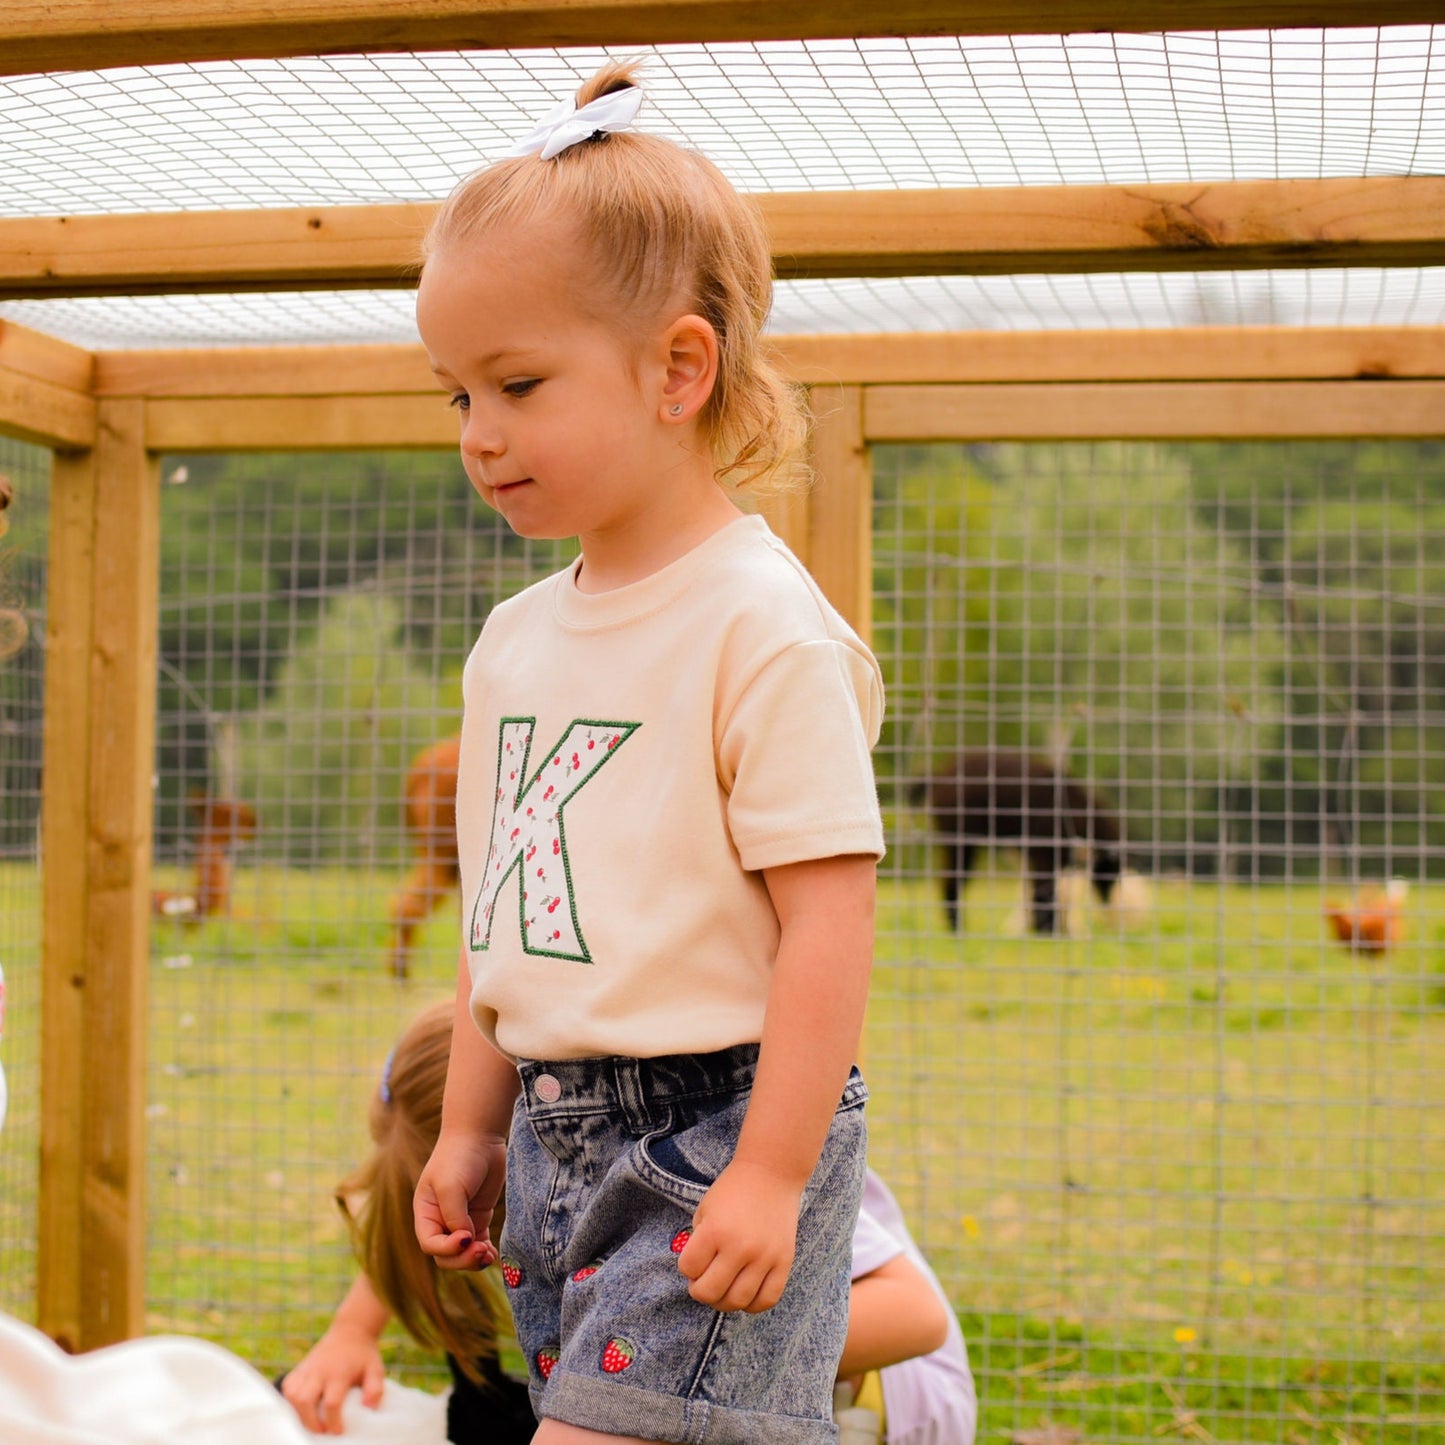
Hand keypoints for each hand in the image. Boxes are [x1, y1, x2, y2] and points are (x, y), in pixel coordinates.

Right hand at [281, 1319, 385, 1434]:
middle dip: (311, 1421)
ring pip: (292, 1395)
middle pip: (305, 1400)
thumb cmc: (364, 1355)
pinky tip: (301, 1408)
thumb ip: (375, 1389)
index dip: (333, 1421)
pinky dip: (290, 1400)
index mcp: (339, 1372)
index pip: (331, 1402)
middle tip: (322, 1431)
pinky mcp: (300, 1367)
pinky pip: (287, 1386)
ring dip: (298, 1413)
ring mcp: (307, 1368)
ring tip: (311, 1421)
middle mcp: (320, 1371)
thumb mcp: (376, 1369)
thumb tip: (369, 1408)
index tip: (338, 1431)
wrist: (351, 1331)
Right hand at [414, 1129, 506, 1270]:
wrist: (479, 1135)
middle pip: (446, 1255)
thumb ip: (454, 1216)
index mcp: (426, 1213)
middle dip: (462, 1258)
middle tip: (482, 1251)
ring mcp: (460, 1220)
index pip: (430, 1244)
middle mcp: (440, 1220)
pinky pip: (478, 1243)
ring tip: (489, 1255)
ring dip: (474, 1260)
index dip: (447, 1249)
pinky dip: (484, 1252)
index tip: (466, 1237)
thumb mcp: (451, 1186)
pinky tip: (493, 1253)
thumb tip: (465, 1241)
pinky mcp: (478, 1217)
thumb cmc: (459, 1157)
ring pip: (462, 1253)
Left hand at [676, 1159, 801, 1312]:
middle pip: (710, 1292)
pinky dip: (752, 1305)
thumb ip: (698, 1242)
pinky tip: (745, 1293)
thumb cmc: (733, 1190)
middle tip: (703, 1282)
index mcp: (715, 1230)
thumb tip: (696, 1276)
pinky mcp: (784, 1261)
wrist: (771, 1173)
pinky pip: (767, 1299)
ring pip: (738, 1301)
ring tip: (723, 1289)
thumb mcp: (705, 1209)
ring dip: (724, 1302)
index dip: (686, 1267)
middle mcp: (740, 1246)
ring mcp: (764, 1256)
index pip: (688, 1269)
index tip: (694, 1260)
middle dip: (700, 1291)